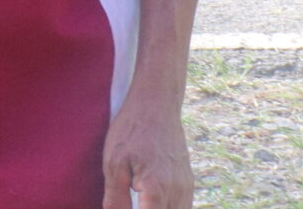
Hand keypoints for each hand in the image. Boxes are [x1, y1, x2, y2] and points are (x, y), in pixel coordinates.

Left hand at [101, 86, 192, 208]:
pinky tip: (152, 203)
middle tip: (130, 201)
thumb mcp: (113, 163)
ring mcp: (185, 188)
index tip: (125, 205)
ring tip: (140, 200)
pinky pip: (182, 206)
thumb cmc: (131, 130)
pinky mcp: (188, 183)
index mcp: (156, 189)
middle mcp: (176, 192)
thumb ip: (115, 198)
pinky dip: (169, 208)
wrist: (156, 104)